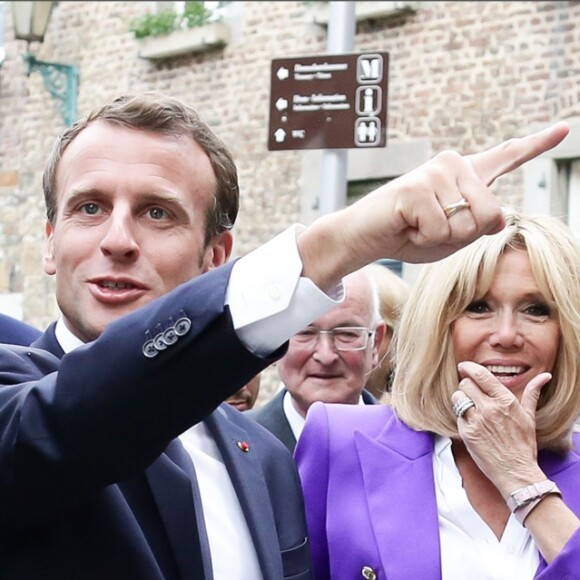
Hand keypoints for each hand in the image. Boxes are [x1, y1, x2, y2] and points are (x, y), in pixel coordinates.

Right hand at [298, 122, 568, 289]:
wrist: (367, 237)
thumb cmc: (409, 235)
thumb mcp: (454, 236)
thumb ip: (479, 224)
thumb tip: (497, 215)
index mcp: (465, 175)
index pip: (506, 157)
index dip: (536, 145)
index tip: (564, 128)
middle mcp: (454, 165)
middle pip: (490, 213)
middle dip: (463, 235)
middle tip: (431, 228)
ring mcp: (435, 172)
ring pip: (466, 224)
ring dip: (440, 238)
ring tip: (416, 225)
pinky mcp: (416, 186)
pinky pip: (440, 229)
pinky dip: (423, 238)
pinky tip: (406, 225)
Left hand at [451, 361, 551, 496]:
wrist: (516, 472)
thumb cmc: (523, 445)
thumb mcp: (529, 417)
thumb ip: (532, 393)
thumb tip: (544, 377)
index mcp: (505, 401)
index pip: (481, 375)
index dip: (469, 368)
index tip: (464, 366)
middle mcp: (489, 408)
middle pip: (465, 384)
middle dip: (466, 386)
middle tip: (471, 393)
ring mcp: (477, 420)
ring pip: (457, 397)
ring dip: (461, 400)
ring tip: (470, 407)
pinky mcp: (467, 433)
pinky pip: (457, 415)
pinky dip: (462, 417)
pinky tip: (472, 424)